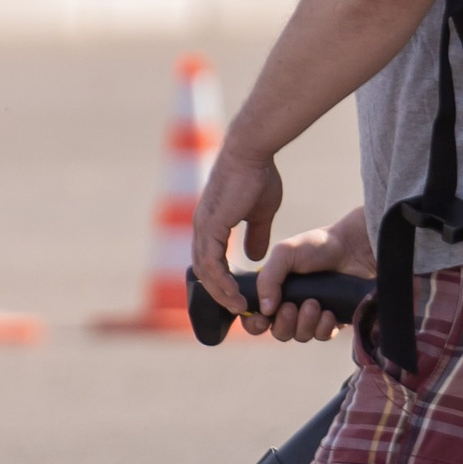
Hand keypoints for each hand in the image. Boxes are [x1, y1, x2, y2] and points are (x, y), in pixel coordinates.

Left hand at [190, 141, 282, 317]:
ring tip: (241, 307)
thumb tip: (254, 257)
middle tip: (240, 310)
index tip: (238, 296)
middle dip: (220, 294)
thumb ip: (256, 235)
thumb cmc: (258, 176)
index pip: (209, 262)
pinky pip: (211, 263)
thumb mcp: (260, 213)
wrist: (252, 153)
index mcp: (211, 225)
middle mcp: (202, 228)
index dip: (221, 282)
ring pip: (205, 271)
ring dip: (222, 293)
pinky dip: (222, 281)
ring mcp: (203, 227)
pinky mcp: (210, 226)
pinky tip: (236, 292)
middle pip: (203, 272)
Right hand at [239, 208, 375, 342]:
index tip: (262, 319)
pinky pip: (322, 336)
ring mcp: (312, 315)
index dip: (254, 323)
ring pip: (300, 336)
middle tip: (292, 307)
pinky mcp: (332, 321)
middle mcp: (292, 306)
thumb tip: (265, 310)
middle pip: (279, 332)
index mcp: (275, 290)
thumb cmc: (317, 246)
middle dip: (284, 323)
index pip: (256, 317)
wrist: (354, 248)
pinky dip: (323, 327)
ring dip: (305, 323)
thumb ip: (268, 279)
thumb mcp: (285, 253)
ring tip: (314, 303)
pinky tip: (329, 312)